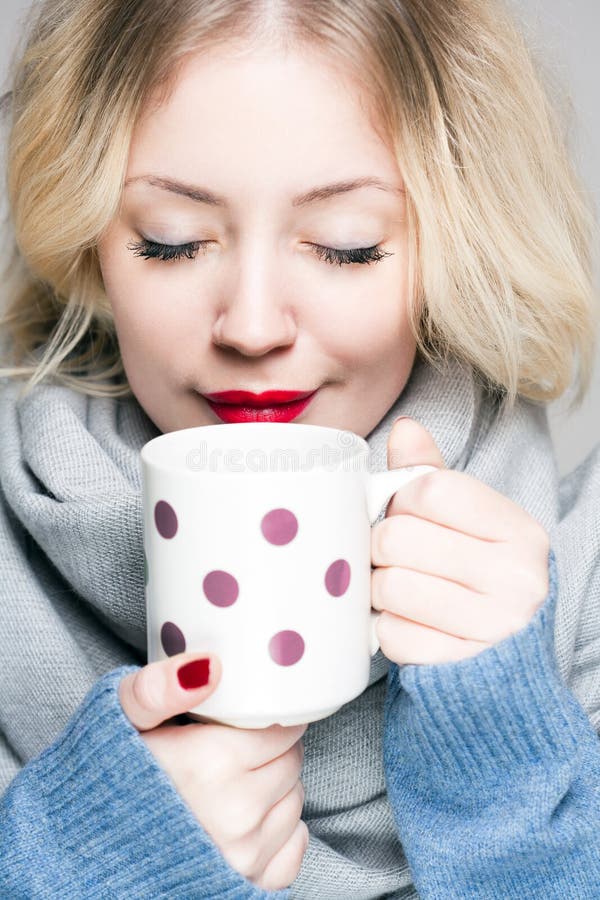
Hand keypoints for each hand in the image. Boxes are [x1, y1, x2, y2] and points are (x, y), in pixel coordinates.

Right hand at [119, 654, 308, 890]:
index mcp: (211, 764)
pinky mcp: (245, 887)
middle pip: (290, 763)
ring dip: (275, 788)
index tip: (243, 719)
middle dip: (271, 750)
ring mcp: (243, 857)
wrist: (75, 855)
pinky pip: (293, 849)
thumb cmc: (99, 780)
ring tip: (232, 784)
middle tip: (234, 748)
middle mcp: (236, 814)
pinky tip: (244, 821)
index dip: (264, 717)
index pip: (282, 728)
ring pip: (294, 802)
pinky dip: (279, 831)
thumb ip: (161, 687)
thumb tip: (211, 665)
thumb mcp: (120, 715)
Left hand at [371, 417, 549, 664]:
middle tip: (392, 555)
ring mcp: (493, 627)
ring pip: (388, 585)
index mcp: (521, 531)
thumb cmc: (478, 576)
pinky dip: (387, 627)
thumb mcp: (467, 520)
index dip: (403, 499)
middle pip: (398, 537)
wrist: (505, 658)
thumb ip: (432, 475)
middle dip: (381, 546)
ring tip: (396, 588)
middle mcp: (517, 578)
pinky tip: (407, 622)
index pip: (431, 489)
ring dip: (378, 588)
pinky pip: (391, 634)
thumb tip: (405, 430)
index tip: (407, 514)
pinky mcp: (461, 666)